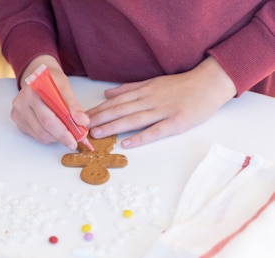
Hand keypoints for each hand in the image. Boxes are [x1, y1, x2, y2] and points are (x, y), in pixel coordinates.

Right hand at [12, 55, 88, 149]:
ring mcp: (17, 114)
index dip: (62, 132)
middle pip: (42, 129)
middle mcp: (20, 104)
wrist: (39, 78)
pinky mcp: (18, 122)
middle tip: (73, 141)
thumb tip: (83, 121)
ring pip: (39, 135)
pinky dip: (48, 136)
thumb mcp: (65, 88)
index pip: (47, 119)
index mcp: (31, 94)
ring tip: (66, 133)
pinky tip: (55, 130)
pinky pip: (35, 135)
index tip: (74, 141)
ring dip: (55, 138)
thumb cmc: (52, 82)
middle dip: (60, 137)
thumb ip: (74, 106)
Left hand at [86, 57, 236, 147]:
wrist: (210, 82)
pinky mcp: (176, 122)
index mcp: (144, 91)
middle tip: (82, 127)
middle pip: (120, 109)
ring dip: (114, 126)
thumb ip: (130, 88)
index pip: (115, 101)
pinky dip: (140, 137)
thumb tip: (107, 94)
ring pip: (134, 119)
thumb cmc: (181, 84)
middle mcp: (150, 100)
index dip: (97, 109)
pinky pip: (155, 131)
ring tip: (97, 134)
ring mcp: (163, 111)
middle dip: (99, 119)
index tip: (81, 117)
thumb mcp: (153, 82)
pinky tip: (126, 143)